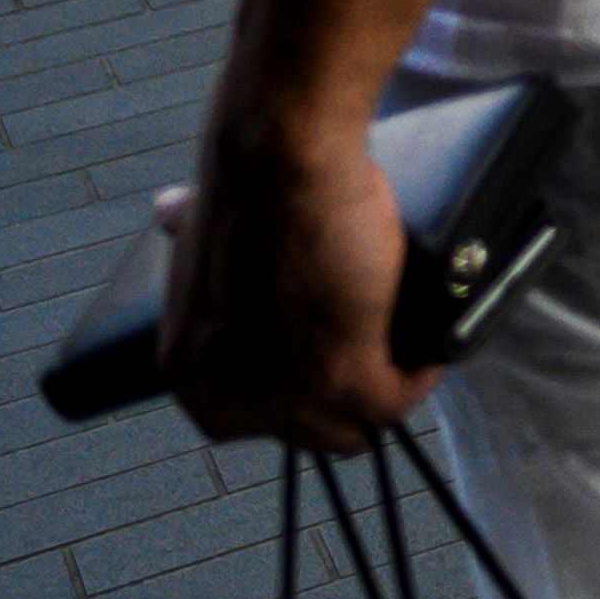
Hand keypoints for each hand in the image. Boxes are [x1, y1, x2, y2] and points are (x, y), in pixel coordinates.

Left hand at [162, 126, 427, 453]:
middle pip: (300, 434)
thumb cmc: (244, 183)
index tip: (329, 365)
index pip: (244, 420)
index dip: (292, 397)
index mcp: (188, 368)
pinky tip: (430, 359)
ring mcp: (284, 393)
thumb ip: (183, 231)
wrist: (280, 164)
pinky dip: (418, 382)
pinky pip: (392, 404)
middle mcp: (227, 396)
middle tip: (374, 366)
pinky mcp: (341, 375)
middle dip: (338, 406)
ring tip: (407, 368)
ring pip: (347, 432)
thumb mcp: (194, 227)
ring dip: (381, 401)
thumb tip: (169, 208)